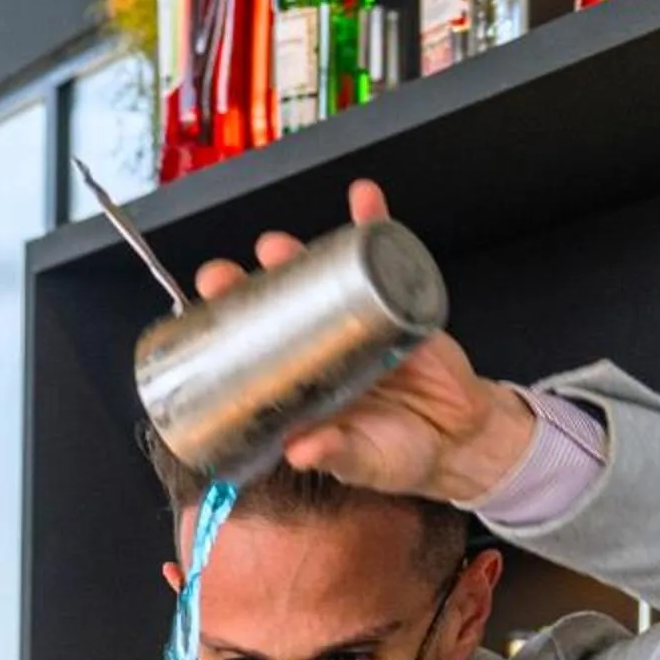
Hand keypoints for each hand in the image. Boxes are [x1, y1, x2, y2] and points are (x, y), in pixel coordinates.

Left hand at [195, 178, 538, 506]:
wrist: (460, 438)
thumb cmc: (399, 453)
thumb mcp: (364, 460)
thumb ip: (336, 454)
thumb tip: (301, 451)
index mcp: (300, 384)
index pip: (251, 351)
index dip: (223, 332)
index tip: (200, 322)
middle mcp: (321, 347)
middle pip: (275, 306)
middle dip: (245, 287)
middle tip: (222, 277)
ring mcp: (358, 320)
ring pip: (321, 278)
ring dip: (297, 255)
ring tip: (275, 247)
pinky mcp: (398, 302)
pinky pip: (386, 258)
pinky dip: (374, 224)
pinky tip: (363, 199)